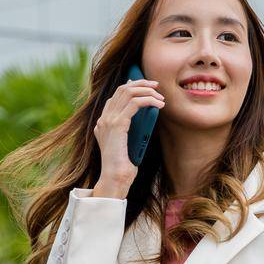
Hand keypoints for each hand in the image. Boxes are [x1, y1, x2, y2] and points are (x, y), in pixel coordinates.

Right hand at [92, 75, 165, 194]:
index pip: (116, 95)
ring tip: (160, 97)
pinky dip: (148, 100)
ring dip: (147, 91)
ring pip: (128, 92)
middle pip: (122, 89)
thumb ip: (130, 131)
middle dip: (141, 83)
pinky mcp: (117, 125)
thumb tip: (145, 118)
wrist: (115, 180)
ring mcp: (108, 120)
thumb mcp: (127, 145)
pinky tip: (158, 105)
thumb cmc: (123, 169)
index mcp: (103, 123)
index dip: (132, 86)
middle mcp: (103, 119)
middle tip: (156, 86)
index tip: (146, 86)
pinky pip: (135, 103)